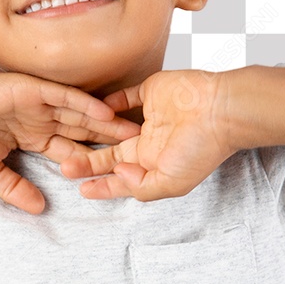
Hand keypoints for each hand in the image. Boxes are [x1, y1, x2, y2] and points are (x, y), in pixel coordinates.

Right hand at [0, 67, 141, 214]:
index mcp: (35, 137)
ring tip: (135, 132)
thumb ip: (15, 190)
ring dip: (107, 123)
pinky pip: (66, 97)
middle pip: (84, 132)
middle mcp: (42, 119)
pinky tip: (106, 114)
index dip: (93, 161)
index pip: (70, 151)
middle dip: (111, 142)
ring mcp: (40, 103)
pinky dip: (86, 105)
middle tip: (142, 151)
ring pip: (81, 114)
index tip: (118, 174)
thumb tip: (40, 210)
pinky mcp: (34, 89)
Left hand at [58, 69, 234, 201]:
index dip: (102, 187)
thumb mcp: (171, 183)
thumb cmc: (202, 149)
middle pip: (111, 155)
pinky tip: (92, 108)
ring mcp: (150, 118)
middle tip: (63, 166)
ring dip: (93, 134)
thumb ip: (140, 187)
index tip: (82, 190)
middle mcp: (150, 144)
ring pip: (113, 128)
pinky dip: (110, 101)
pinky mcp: (151, 92)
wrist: (221, 111)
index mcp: (155, 166)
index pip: (122, 180)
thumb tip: (117, 174)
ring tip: (68, 138)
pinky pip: (126, 97)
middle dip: (88, 162)